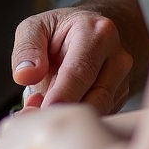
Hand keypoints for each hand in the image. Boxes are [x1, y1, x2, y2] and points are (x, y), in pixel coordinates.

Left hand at [12, 6, 132, 112]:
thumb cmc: (59, 31)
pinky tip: (56, 112)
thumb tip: (25, 75)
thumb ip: (27, 48)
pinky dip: (76, 121)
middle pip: (95, 97)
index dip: (62, 94)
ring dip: (69, 117)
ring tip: (39, 109)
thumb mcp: (35, 28)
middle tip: (33, 118)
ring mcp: (123, 81)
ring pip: (98, 111)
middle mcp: (118, 57)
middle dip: (64, 111)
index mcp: (99, 33)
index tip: (46, 111)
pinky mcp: (121, 99)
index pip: (81, 71)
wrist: (89, 33)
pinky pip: (99, 117)